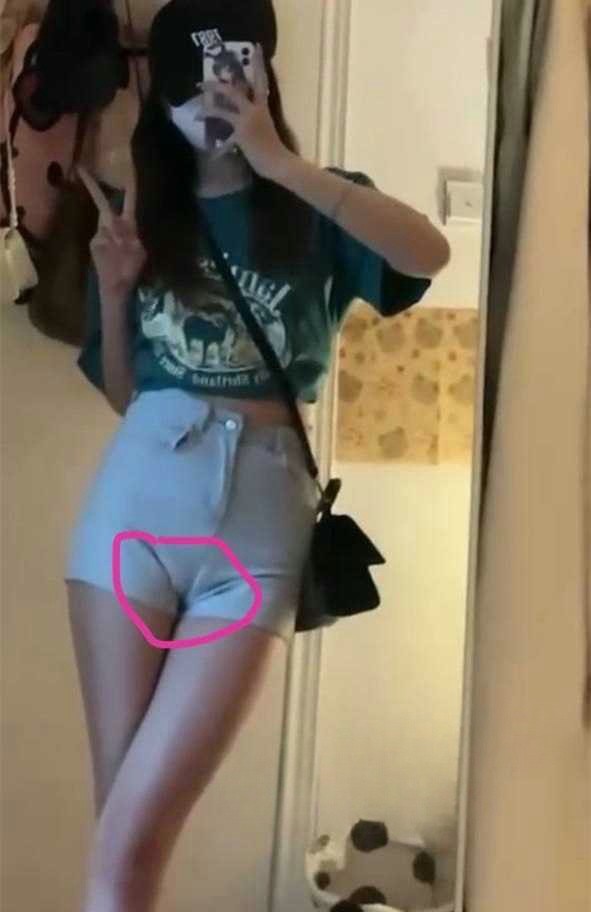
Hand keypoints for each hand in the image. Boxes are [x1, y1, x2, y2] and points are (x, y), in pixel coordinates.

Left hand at [77, 165, 146, 299]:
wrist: (115, 289)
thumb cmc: (132, 271)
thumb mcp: (142, 250)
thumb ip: (136, 234)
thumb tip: (132, 226)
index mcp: (126, 225)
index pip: (125, 199)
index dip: (118, 183)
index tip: (91, 168)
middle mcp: (109, 226)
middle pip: (103, 203)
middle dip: (93, 186)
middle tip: (82, 169)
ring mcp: (98, 235)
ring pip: (105, 223)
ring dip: (111, 225)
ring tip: (119, 239)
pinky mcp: (93, 245)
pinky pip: (102, 236)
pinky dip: (109, 239)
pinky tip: (114, 251)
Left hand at [195, 44, 294, 180]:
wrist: (279, 162)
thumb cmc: (275, 147)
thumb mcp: (265, 126)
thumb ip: (254, 117)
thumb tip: (242, 114)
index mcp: (262, 107)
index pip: (261, 80)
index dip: (258, 63)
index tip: (255, 47)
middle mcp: (253, 110)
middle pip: (232, 91)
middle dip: (215, 86)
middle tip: (202, 83)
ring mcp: (246, 122)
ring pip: (222, 110)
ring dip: (207, 110)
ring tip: (196, 114)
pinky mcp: (240, 136)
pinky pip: (225, 143)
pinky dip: (218, 150)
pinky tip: (212, 156)